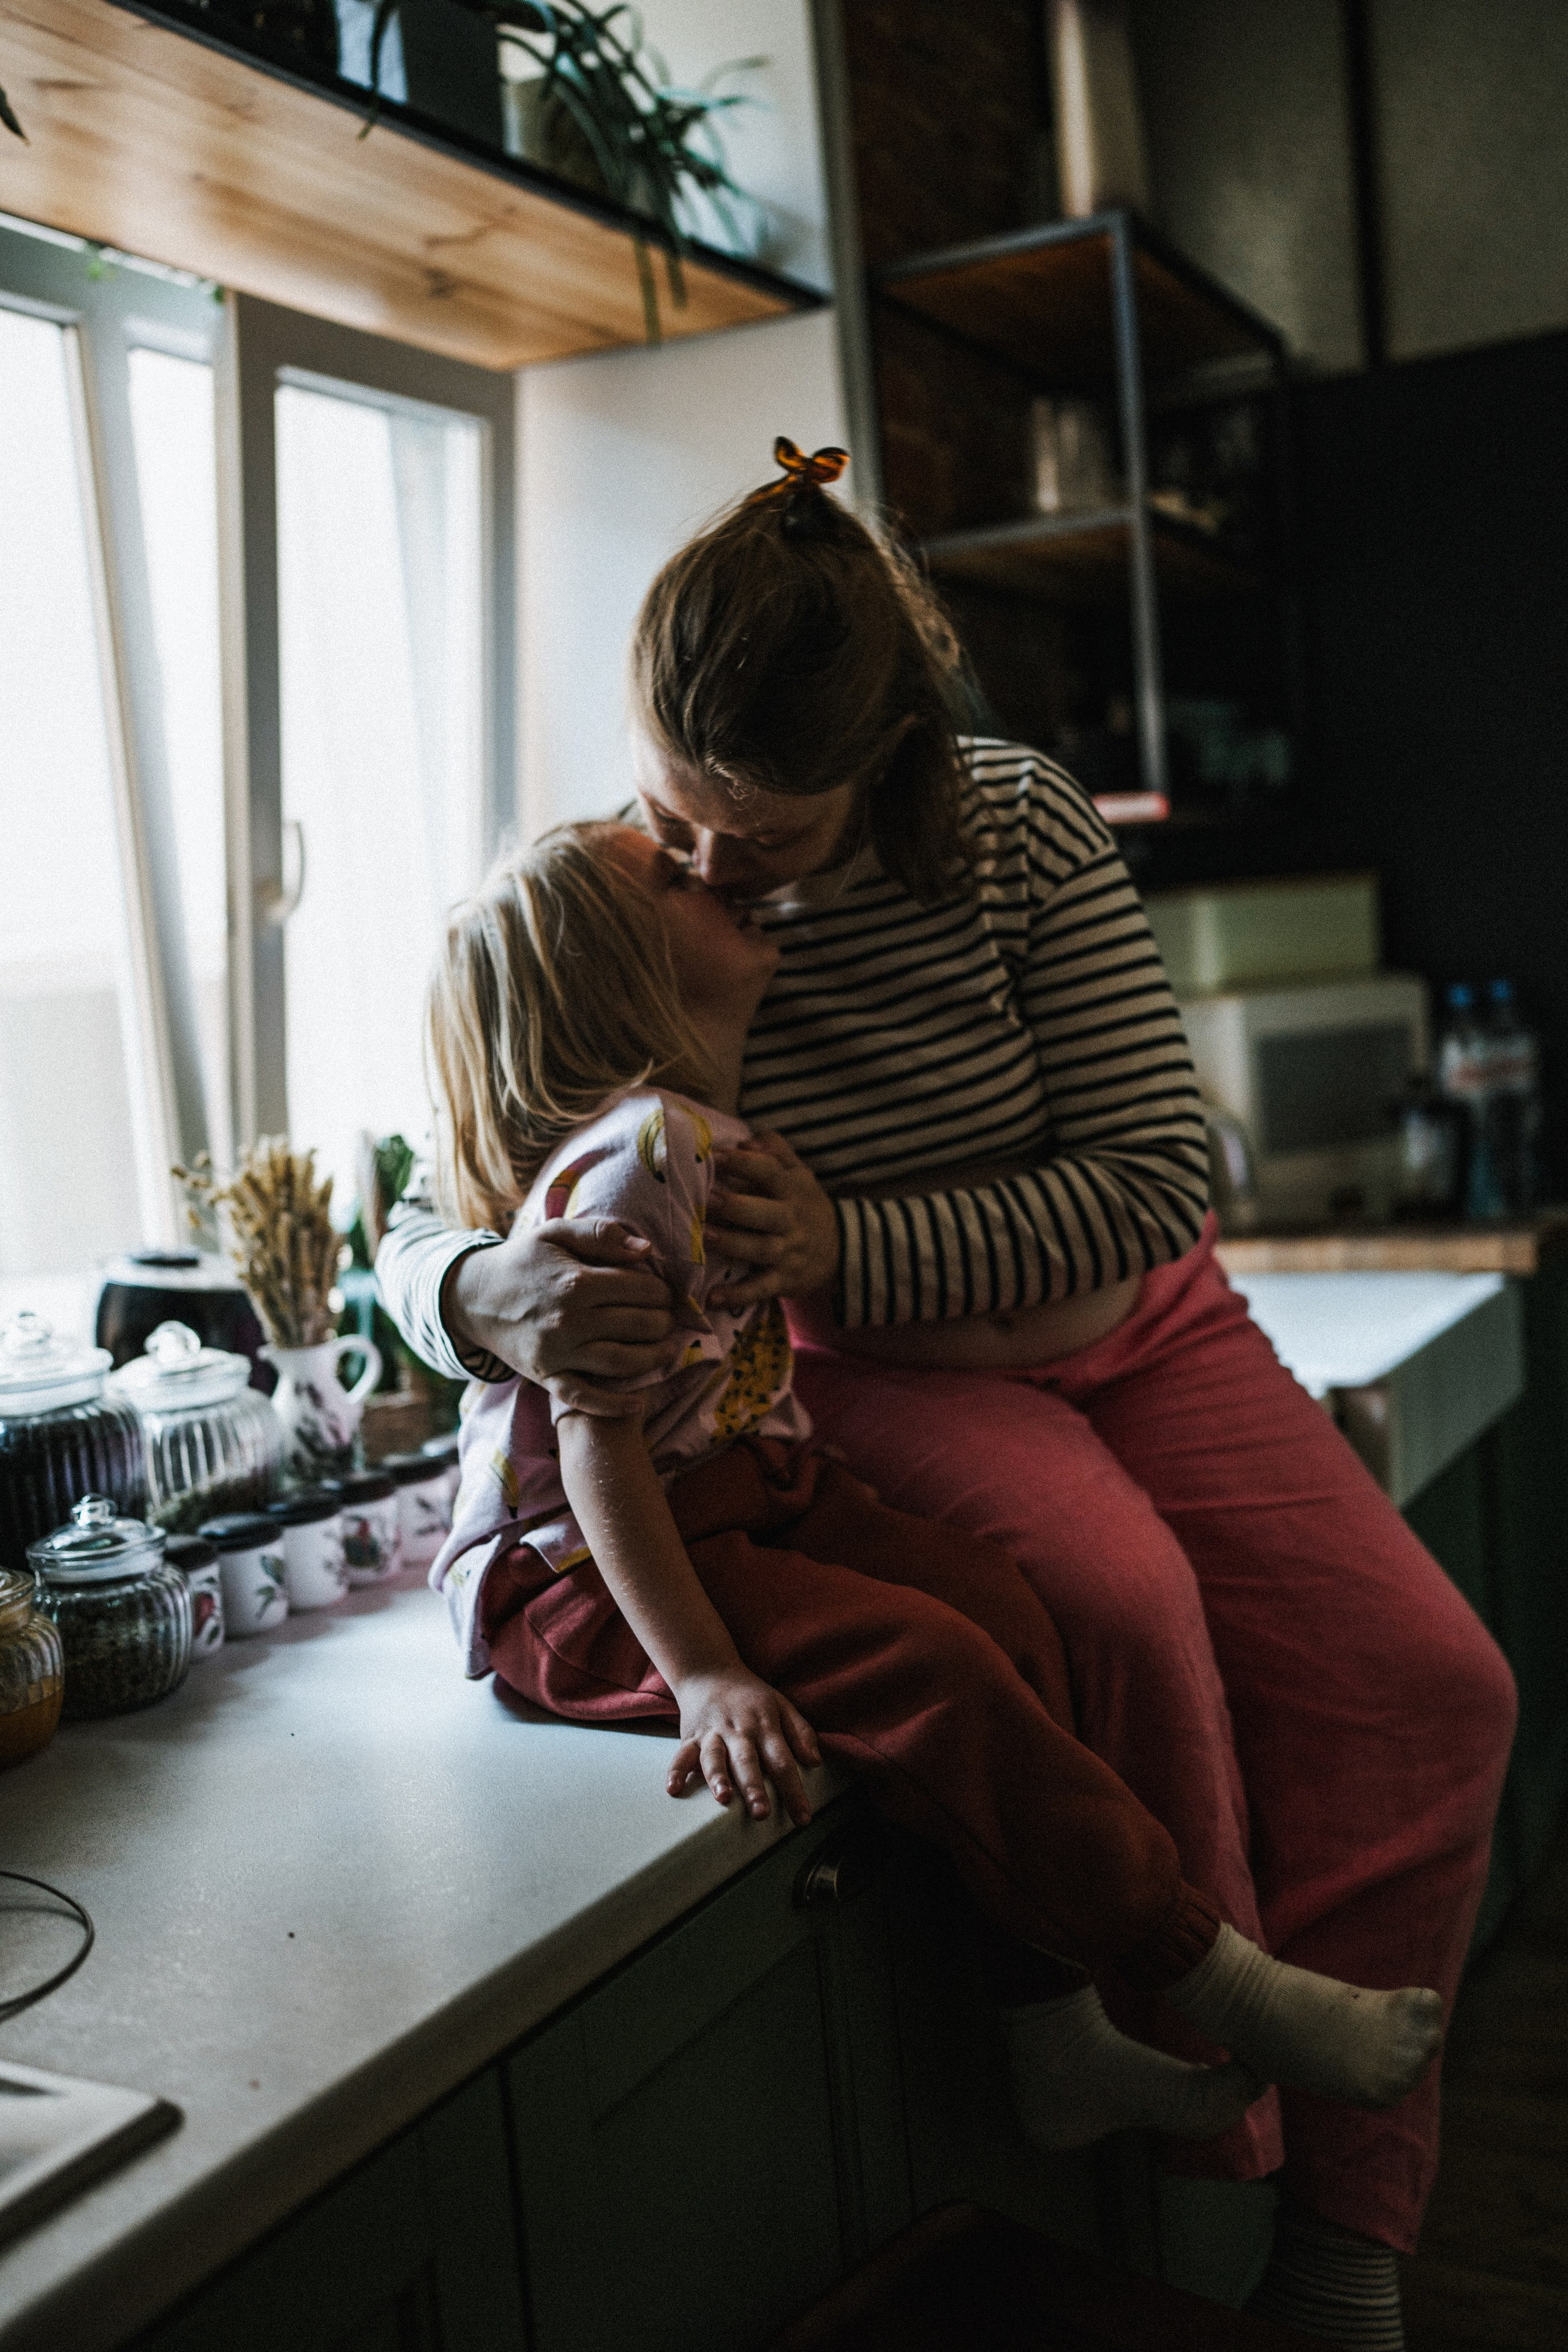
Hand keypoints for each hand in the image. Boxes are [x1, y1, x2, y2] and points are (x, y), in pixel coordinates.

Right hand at [443, 1217, 674, 1414]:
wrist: (473, 1299)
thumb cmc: (522, 1262)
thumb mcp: (556, 1234)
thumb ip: (601, 1234)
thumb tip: (647, 1250)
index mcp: (575, 1282)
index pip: (640, 1290)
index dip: (663, 1292)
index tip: (667, 1293)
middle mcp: (569, 1320)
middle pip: (637, 1326)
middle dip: (664, 1323)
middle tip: (671, 1321)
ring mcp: (557, 1353)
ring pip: (621, 1363)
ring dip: (654, 1359)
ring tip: (670, 1351)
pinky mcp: (546, 1376)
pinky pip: (584, 1397)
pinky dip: (613, 1405)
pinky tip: (638, 1402)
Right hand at [668, 1666, 821, 1826]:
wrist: (709, 1671)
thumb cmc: (751, 1696)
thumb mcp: (782, 1706)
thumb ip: (801, 1733)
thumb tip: (816, 1762)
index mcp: (765, 1726)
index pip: (783, 1762)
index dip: (794, 1791)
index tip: (803, 1819)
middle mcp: (739, 1731)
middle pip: (748, 1761)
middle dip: (754, 1787)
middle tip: (762, 1813)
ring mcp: (713, 1733)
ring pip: (714, 1757)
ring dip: (718, 1777)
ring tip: (723, 1798)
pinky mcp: (691, 1736)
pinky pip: (682, 1754)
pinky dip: (676, 1770)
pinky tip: (673, 1789)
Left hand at [705, 1133, 839, 1310]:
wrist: (842, 1250)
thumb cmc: (805, 1205)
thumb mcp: (799, 1173)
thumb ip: (777, 1150)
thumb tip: (746, 1140)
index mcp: (792, 1189)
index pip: (770, 1172)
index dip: (744, 1163)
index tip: (715, 1155)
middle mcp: (791, 1220)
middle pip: (765, 1213)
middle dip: (736, 1206)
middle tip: (707, 1199)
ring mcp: (788, 1252)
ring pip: (759, 1249)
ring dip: (732, 1244)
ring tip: (704, 1238)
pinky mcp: (784, 1281)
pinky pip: (760, 1289)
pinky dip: (737, 1295)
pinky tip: (711, 1297)